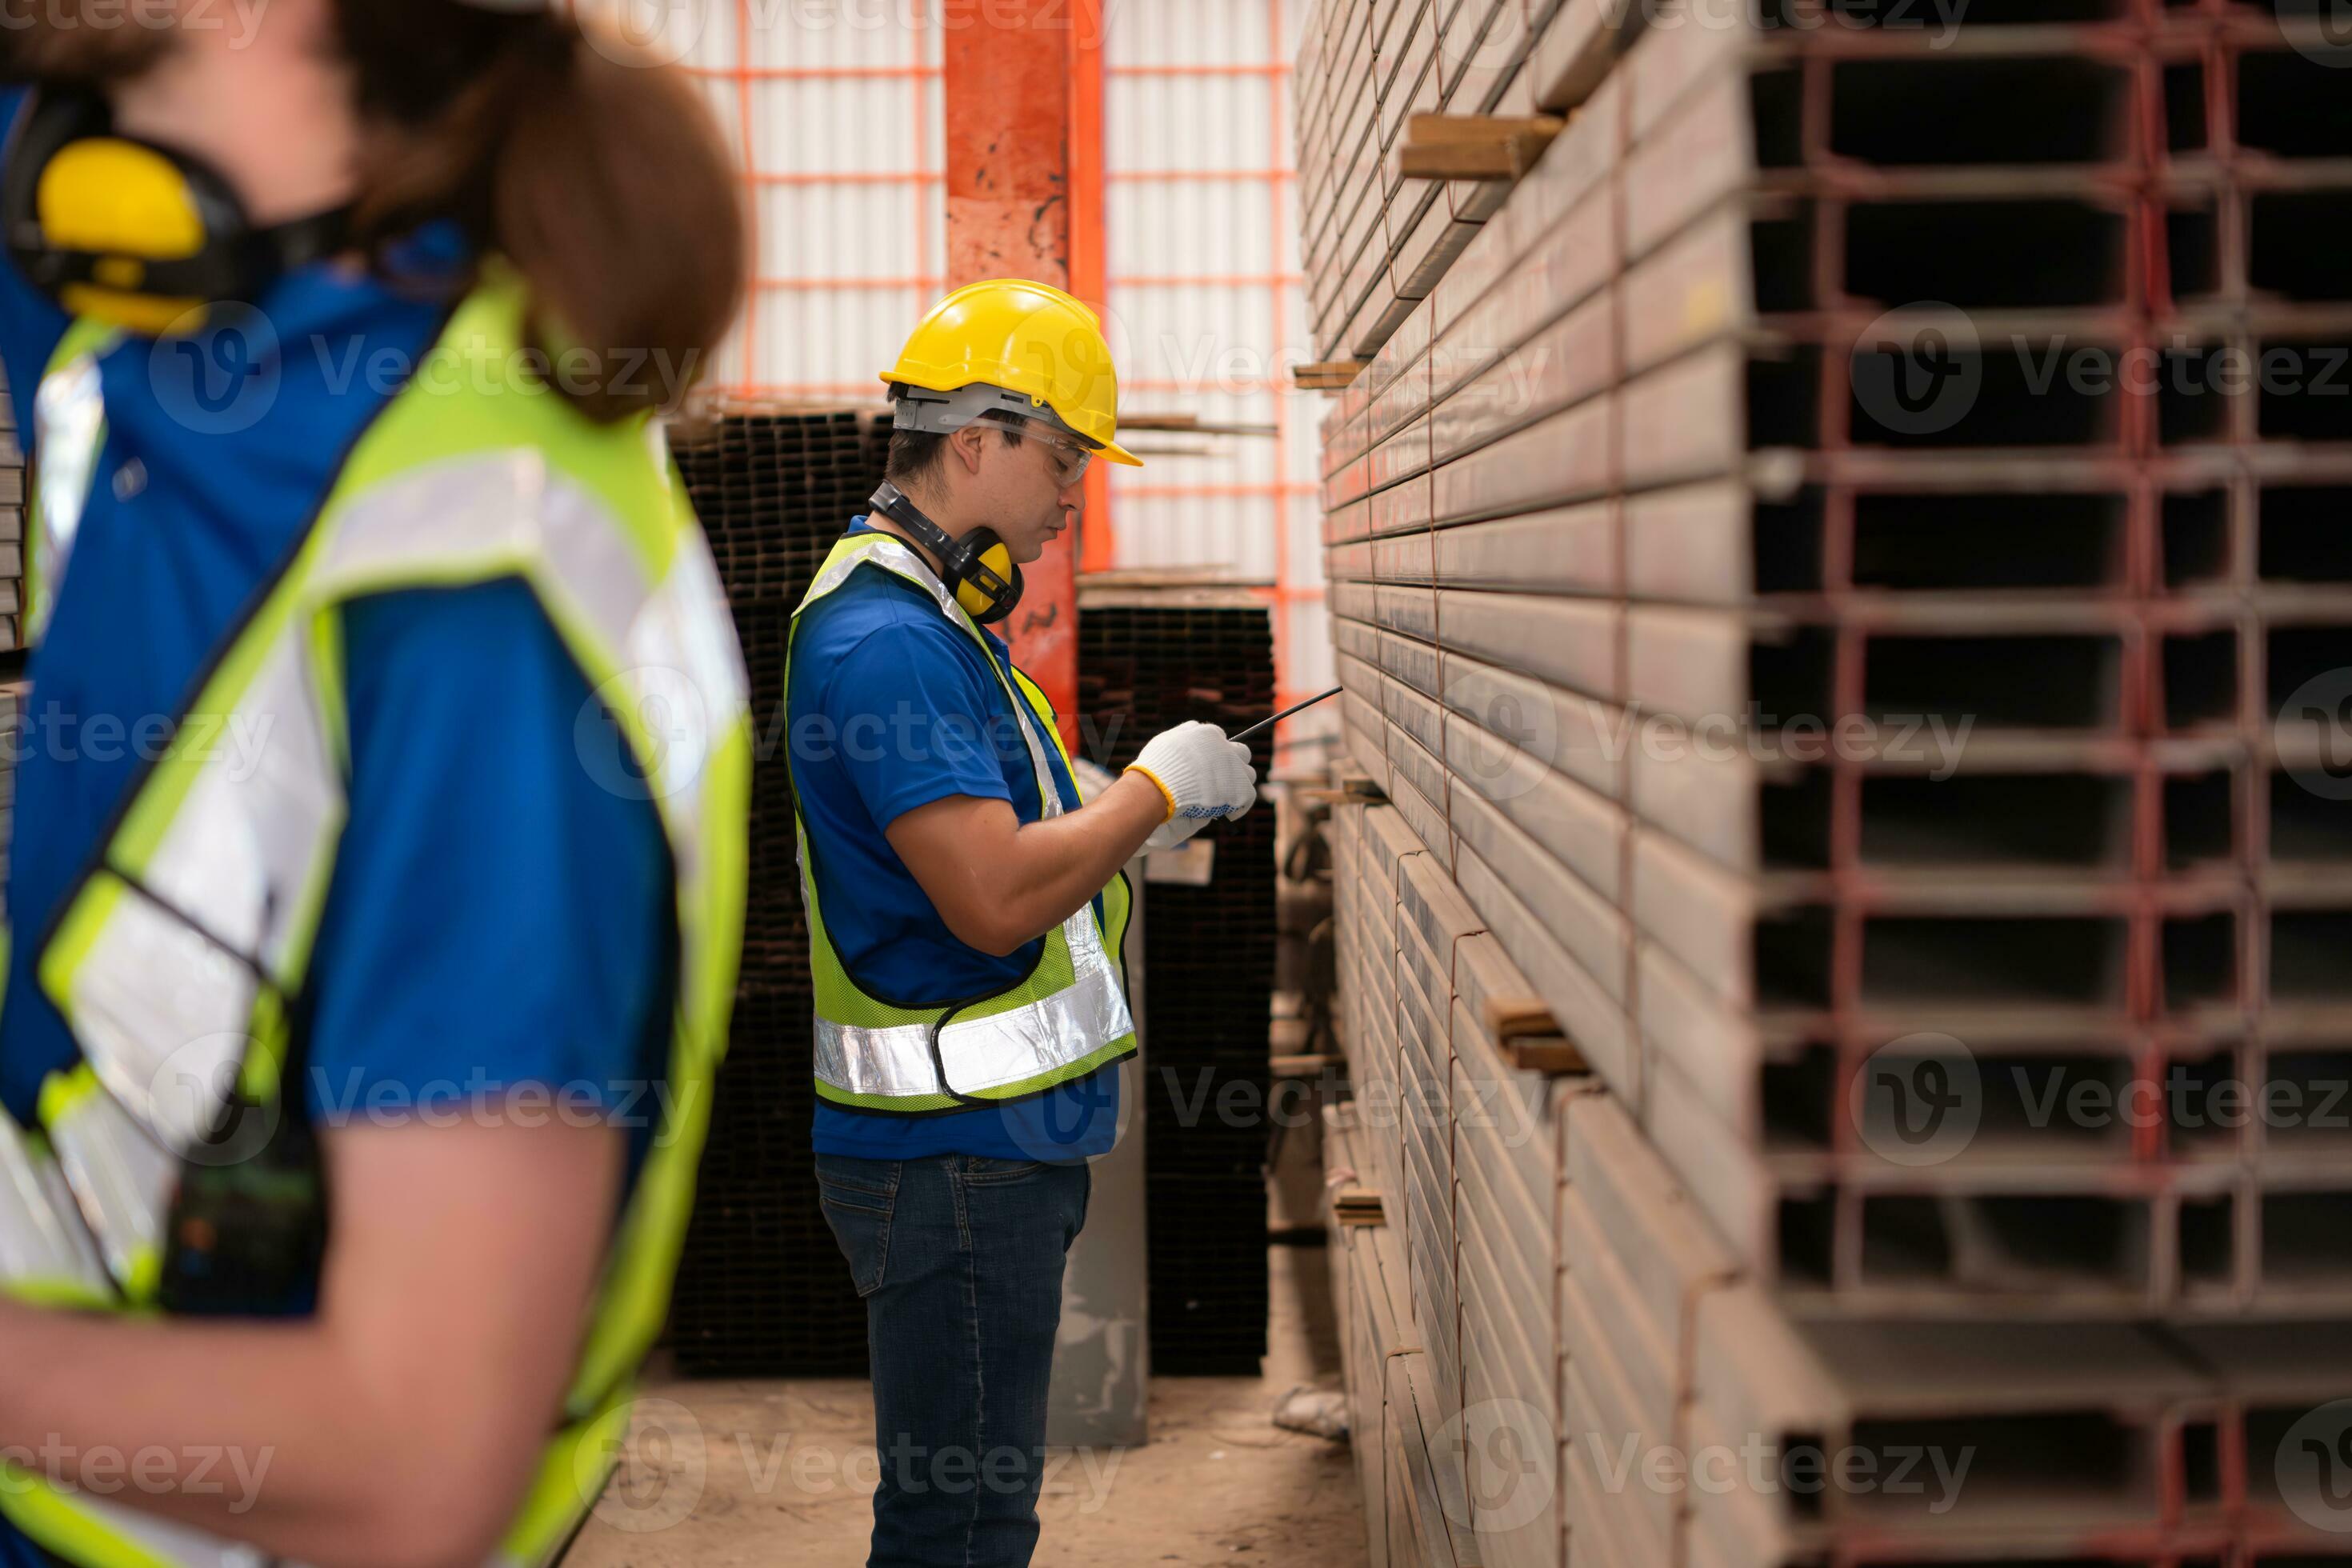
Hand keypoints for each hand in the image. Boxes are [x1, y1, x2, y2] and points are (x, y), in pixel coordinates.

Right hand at [1126, 721, 1256, 846]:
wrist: (1155, 789)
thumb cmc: (1155, 769)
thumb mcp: (1167, 740)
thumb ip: (1184, 735)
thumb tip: (1195, 731)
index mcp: (1207, 734)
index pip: (1220, 739)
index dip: (1216, 754)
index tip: (1210, 766)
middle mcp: (1225, 747)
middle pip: (1241, 752)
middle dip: (1234, 765)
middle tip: (1223, 781)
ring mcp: (1234, 768)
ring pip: (1248, 774)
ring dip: (1239, 785)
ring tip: (1225, 798)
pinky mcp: (1239, 789)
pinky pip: (1248, 796)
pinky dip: (1240, 806)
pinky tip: (1228, 813)